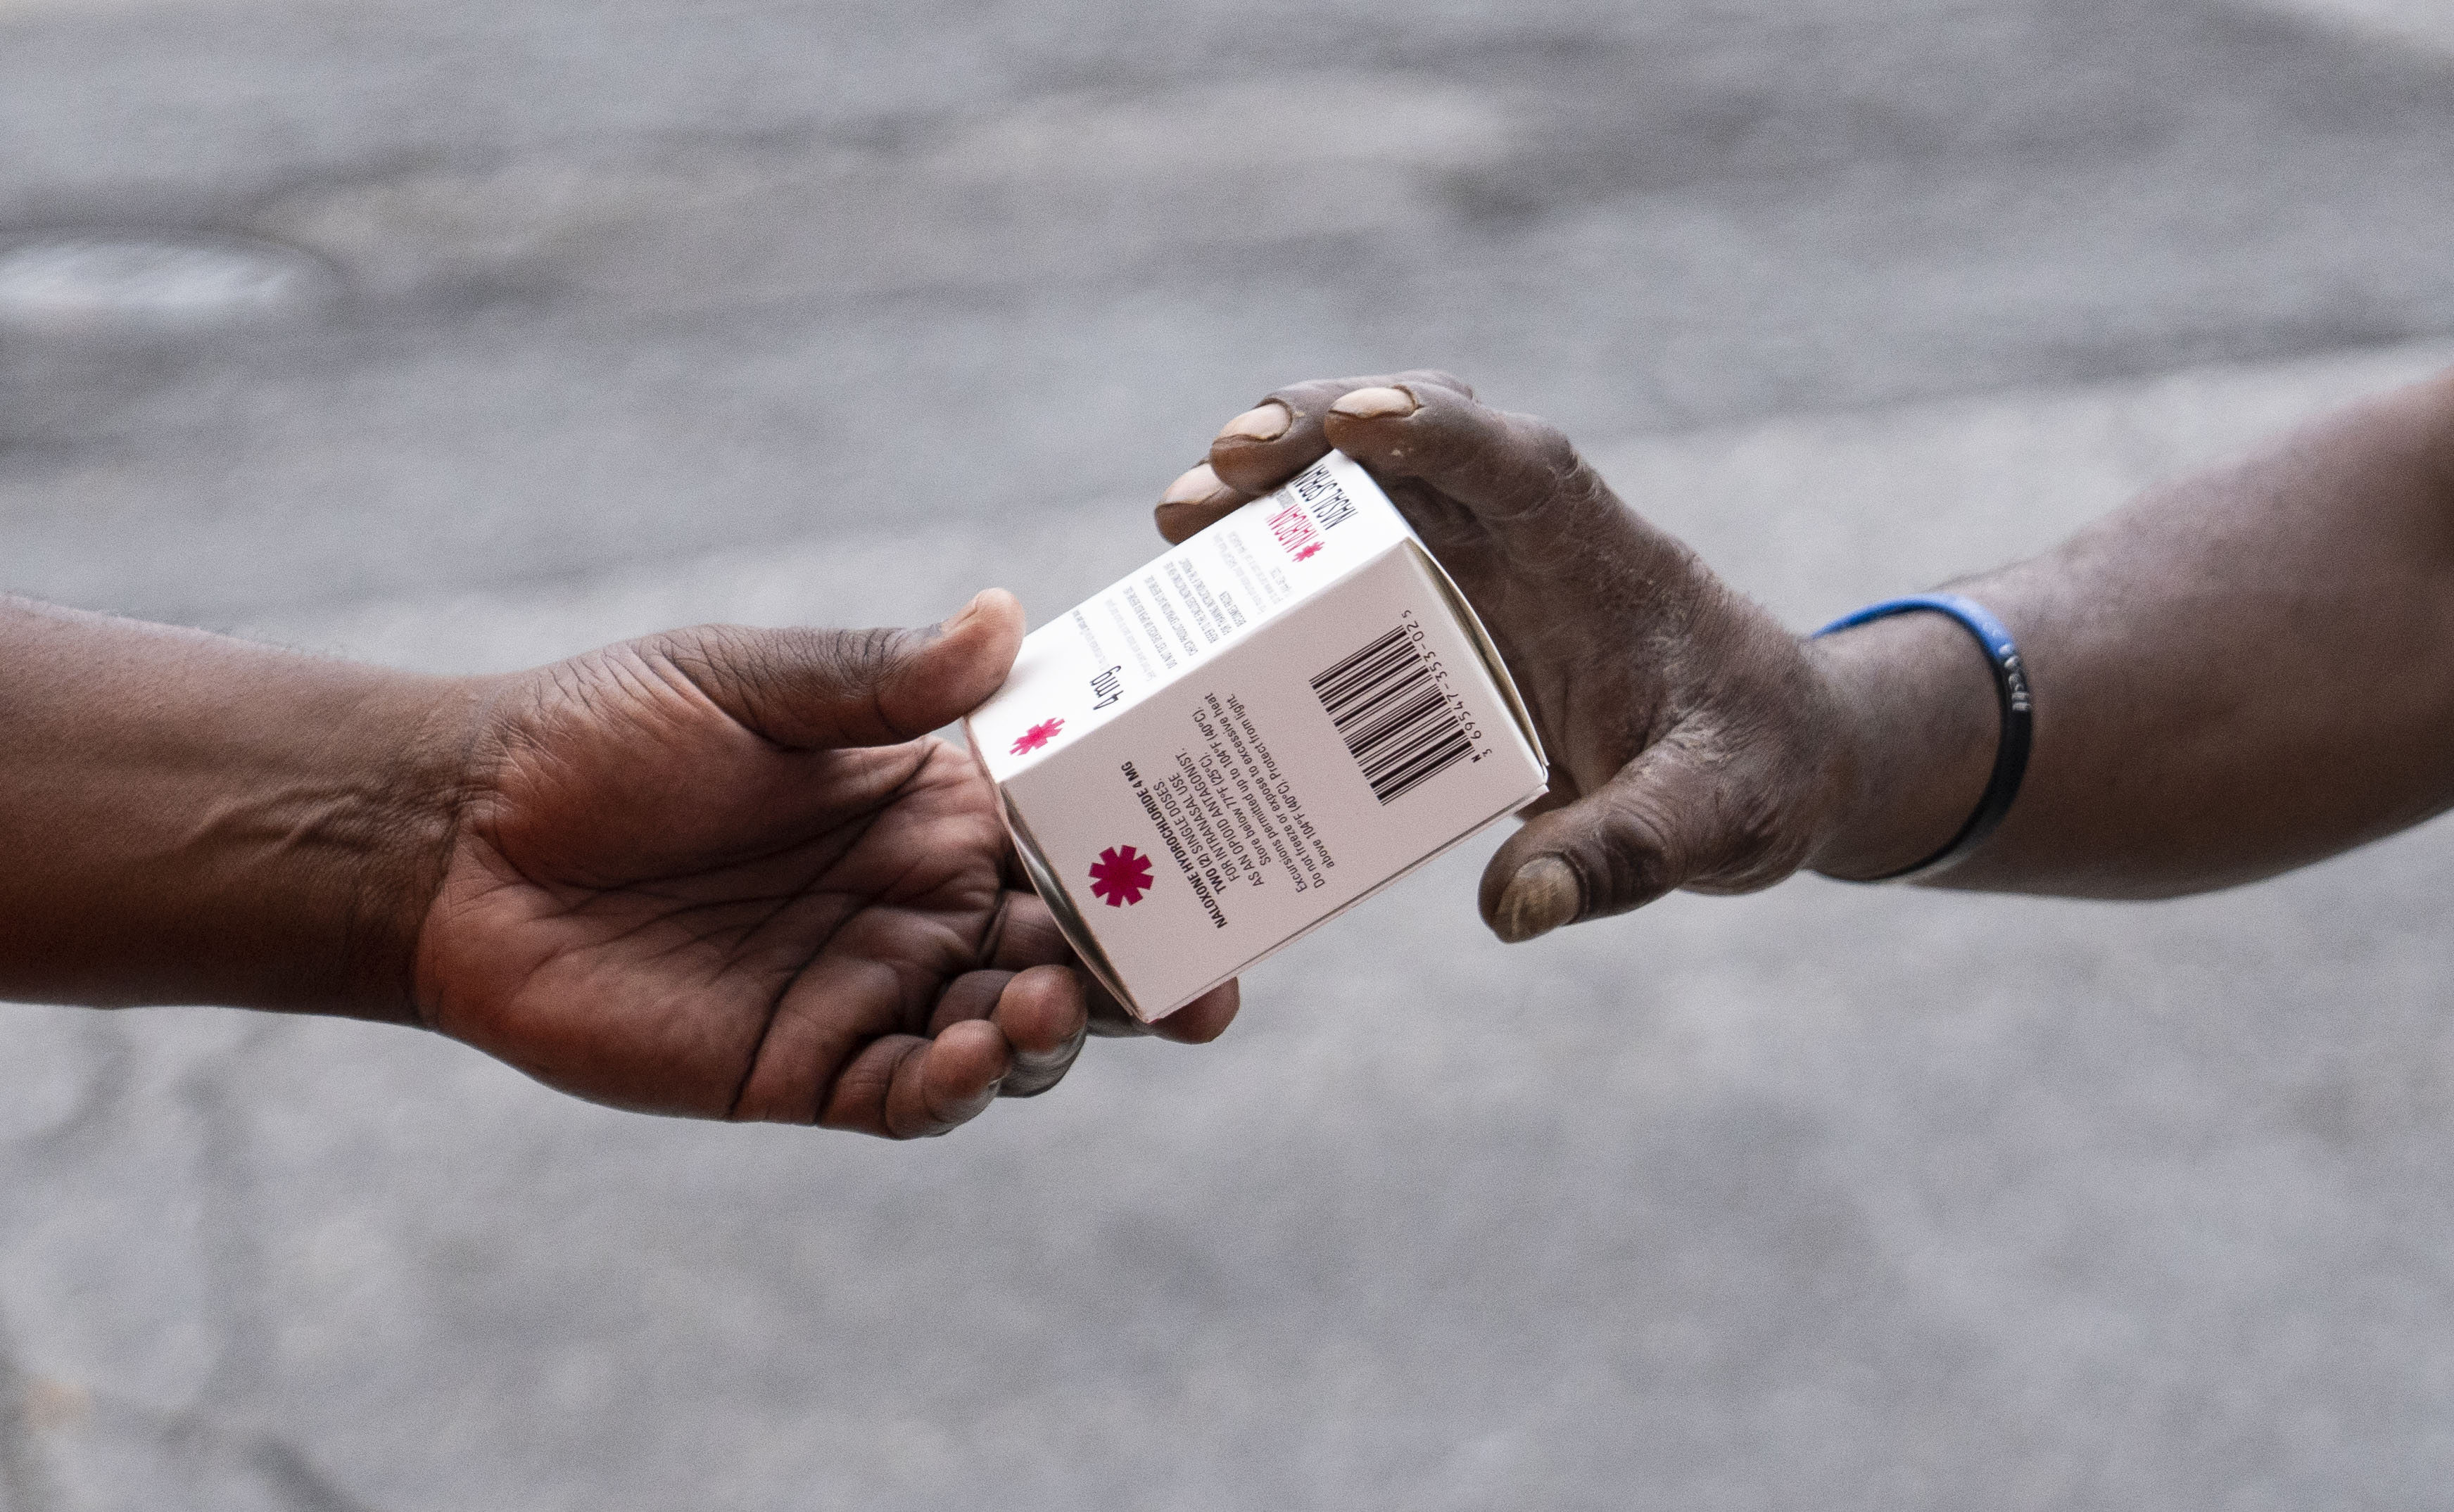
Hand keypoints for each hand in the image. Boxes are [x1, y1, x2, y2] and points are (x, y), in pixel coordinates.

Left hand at [413, 591, 1236, 1136]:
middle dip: (1147, 972)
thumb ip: (875, 678)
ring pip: (1013, 1033)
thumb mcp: (743, 682)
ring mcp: (874, 991)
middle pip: (1074, 951)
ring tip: (1040, 1003)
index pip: (1082, 835)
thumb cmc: (603, 737)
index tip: (1238, 862)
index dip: (1163, 856)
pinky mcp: (806, 1069)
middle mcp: (926, 902)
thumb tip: (1006, 620)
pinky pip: (913, 1094)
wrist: (460, 838)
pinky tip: (968, 1054)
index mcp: (936, 804)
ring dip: (1053, 1028)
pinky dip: (959, 1085)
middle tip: (1200, 987)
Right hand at [1156, 373, 1860, 941]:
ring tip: (1174, 521)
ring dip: (1264, 492)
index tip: (1362, 421)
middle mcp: (1524, 538)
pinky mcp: (1431, 617)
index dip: (1441, 430)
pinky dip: (1266, 569)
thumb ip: (1623, 854)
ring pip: (1356, 491)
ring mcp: (1470, 568)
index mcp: (1602, 553)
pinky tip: (1193, 600)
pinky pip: (1336, 570)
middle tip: (1215, 469)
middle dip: (1311, 432)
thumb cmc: (1755, 766)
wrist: (1771, 757)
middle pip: (1410, 442)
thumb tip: (1513, 907)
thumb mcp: (1714, 818)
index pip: (1522, 463)